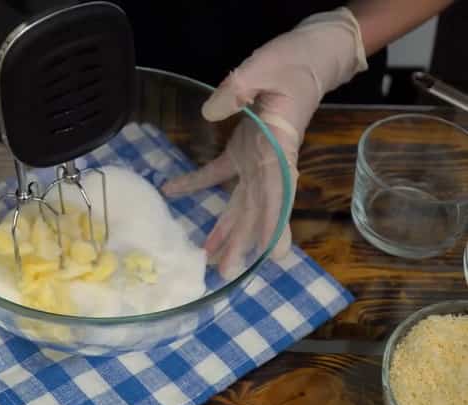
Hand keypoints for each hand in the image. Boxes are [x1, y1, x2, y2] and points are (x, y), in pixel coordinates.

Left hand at [162, 7, 367, 277]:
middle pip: (257, 209)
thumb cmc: (292, 61)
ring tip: (207, 257)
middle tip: (225, 272)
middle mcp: (270, 161)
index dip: (275, 224)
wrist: (308, 55)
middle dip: (243, 242)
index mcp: (281, 145)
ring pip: (239, 201)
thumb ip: (237, 89)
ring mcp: (257, 158)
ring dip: (224, 229)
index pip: (280, 190)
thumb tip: (209, 114)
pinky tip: (172, 191)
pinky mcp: (242, 149)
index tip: (272, 256)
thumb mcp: (265, 67)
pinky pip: (218, 172)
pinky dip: (195, 183)